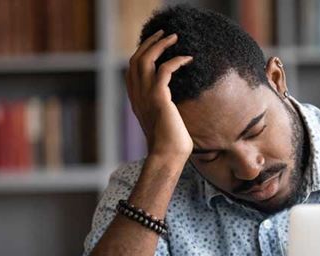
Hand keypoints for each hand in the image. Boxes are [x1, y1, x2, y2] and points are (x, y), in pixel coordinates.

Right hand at [126, 30, 193, 158]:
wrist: (167, 156)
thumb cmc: (170, 144)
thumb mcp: (164, 122)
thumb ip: (164, 109)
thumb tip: (174, 106)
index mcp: (137, 100)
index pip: (132, 70)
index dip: (142, 54)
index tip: (155, 45)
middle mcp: (137, 96)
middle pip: (135, 59)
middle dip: (149, 43)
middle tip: (164, 34)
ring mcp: (146, 96)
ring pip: (146, 59)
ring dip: (160, 45)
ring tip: (174, 37)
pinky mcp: (159, 97)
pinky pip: (165, 70)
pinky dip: (176, 60)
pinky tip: (187, 59)